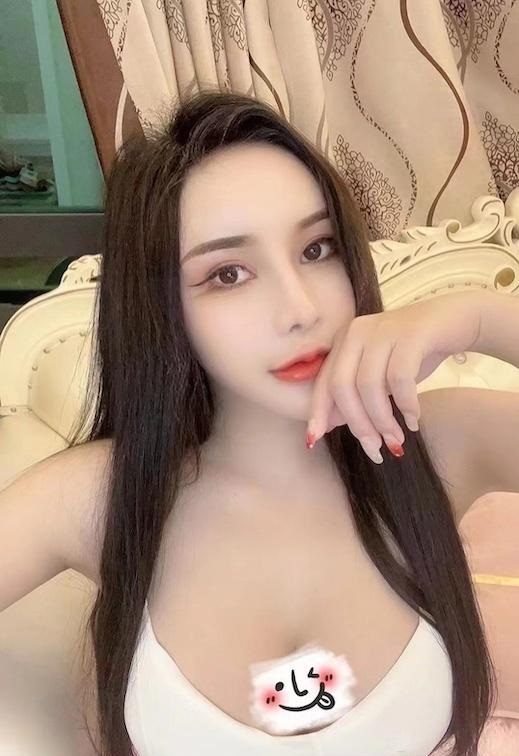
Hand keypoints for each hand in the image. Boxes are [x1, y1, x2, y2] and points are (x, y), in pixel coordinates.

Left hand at [307, 290, 485, 462]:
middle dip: (357, 423)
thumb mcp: (380, 376)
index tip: (315, 440)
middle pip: (342, 385)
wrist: (458, 320)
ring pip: (369, 385)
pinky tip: (414, 419)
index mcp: (345, 340)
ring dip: (382, 420)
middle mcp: (358, 331)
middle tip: (375, 449)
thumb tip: (328, 424)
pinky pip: (400, 378)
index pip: (325, 381)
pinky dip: (406, 404)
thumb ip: (355, 395)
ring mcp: (383, 330)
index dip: (318, 412)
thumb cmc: (414, 353)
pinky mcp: (411, 334)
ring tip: (397, 439)